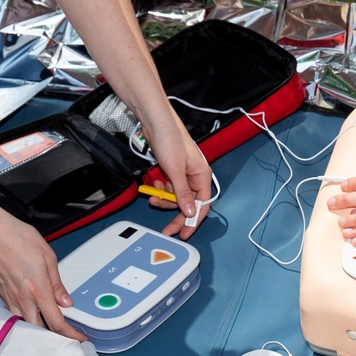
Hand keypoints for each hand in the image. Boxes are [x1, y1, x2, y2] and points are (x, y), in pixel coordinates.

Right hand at [0, 208, 86, 341]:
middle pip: (39, 330)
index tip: (79, 338)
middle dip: (53, 337)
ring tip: (49, 329)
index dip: (70, 334)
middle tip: (65, 337)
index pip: (56, 322)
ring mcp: (10, 298)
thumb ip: (57, 284)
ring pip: (25, 324)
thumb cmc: (18, 239)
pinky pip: (14, 314)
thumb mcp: (48, 258)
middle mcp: (23, 299)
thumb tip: (66, 302)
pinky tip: (32, 315)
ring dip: (38, 330)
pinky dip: (25, 319)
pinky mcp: (1, 294)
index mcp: (39, 290)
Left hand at [144, 118, 212, 239]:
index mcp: (202, 177)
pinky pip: (169, 188)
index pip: (202, 206)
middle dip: (175, 214)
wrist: (155, 121)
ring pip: (176, 197)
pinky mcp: (173, 171)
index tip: (184, 234)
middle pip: (188, 205)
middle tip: (166, 229)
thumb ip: (182, 193)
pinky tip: (154, 184)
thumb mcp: (175, 170)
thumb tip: (189, 213)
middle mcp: (195, 178)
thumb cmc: (170, 140)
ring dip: (164, 200)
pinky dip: (161, 190)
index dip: (193, 222)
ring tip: (152, 196)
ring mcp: (184, 175)